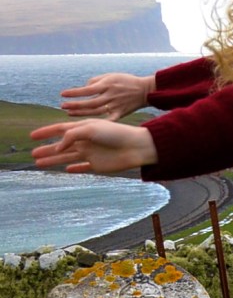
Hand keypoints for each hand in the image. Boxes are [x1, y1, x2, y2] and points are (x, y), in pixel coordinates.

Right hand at [30, 119, 157, 173]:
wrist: (135, 146)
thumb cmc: (115, 134)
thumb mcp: (91, 129)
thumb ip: (72, 135)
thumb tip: (58, 146)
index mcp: (84, 128)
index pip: (61, 129)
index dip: (46, 132)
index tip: (32, 136)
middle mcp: (86, 140)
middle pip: (62, 145)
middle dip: (47, 148)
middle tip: (32, 153)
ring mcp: (91, 153)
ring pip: (68, 157)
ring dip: (54, 160)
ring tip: (38, 163)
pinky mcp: (97, 165)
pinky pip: (83, 167)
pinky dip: (75, 168)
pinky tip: (67, 170)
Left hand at [60, 73, 155, 120]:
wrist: (145, 90)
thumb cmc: (126, 81)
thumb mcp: (111, 75)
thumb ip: (96, 81)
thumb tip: (83, 88)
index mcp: (108, 84)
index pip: (87, 90)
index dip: (74, 93)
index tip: (62, 94)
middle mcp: (111, 95)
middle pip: (89, 103)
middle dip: (75, 105)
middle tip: (63, 106)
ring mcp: (116, 105)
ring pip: (95, 112)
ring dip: (81, 113)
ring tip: (70, 113)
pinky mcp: (120, 113)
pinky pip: (108, 120)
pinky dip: (98, 124)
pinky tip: (87, 126)